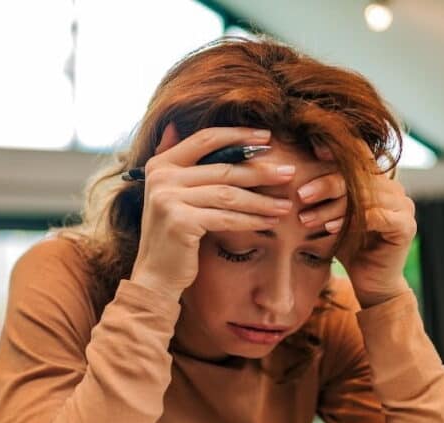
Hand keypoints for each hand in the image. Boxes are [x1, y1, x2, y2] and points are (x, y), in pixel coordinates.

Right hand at [129, 123, 297, 299]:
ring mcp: (168, 198)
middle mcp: (161, 177)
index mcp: (160, 164)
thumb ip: (177, 164)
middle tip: (289, 172)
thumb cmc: (172, 236)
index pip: (205, 139)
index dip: (238, 136)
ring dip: (261, 200)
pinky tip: (270, 222)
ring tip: (286, 205)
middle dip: (260, 171)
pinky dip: (251, 220)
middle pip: (223, 168)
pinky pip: (226, 217)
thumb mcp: (171, 195)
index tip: (267, 138)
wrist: (155, 276)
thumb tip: (174, 124)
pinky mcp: (180, 221)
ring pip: (228, 194)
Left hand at [294, 143, 415, 308]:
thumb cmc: (348, 248)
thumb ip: (323, 195)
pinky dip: (351, 221)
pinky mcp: (406, 226)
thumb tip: (289, 172)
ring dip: (333, 206)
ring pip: (365, 196)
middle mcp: (394, 189)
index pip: (360, 156)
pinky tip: (330, 228)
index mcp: (379, 181)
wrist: (371, 284)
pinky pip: (377, 216)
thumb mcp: (331, 216)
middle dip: (327, 184)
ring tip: (306, 218)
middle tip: (301, 194)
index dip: (338, 150)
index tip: (312, 149)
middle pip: (360, 176)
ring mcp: (404, 206)